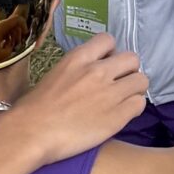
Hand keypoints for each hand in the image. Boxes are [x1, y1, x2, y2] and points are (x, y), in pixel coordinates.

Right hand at [8, 36, 147, 163]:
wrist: (32, 133)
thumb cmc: (33, 108)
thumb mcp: (55, 75)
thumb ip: (76, 70)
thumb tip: (87, 74)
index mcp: (79, 58)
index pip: (108, 40)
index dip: (109, 53)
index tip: (104, 65)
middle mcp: (98, 71)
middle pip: (132, 58)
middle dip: (127, 70)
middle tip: (118, 84)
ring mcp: (110, 93)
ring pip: (142, 80)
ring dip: (134, 89)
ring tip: (122, 100)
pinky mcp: (118, 116)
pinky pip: (140, 104)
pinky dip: (134, 108)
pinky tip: (121, 115)